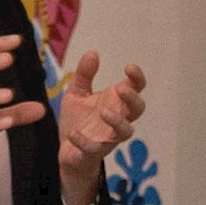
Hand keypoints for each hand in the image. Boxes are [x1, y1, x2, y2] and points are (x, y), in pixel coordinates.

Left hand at [52, 50, 147, 190]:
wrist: (67, 149)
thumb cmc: (79, 119)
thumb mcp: (77, 92)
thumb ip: (84, 74)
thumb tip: (93, 53)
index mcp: (116, 102)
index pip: (136, 88)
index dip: (137, 78)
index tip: (129, 67)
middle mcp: (118, 119)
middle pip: (138, 109)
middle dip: (132, 98)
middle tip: (120, 88)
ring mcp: (109, 136)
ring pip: (125, 132)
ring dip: (118, 121)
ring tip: (103, 112)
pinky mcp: (95, 151)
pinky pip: (95, 148)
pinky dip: (85, 142)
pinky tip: (74, 134)